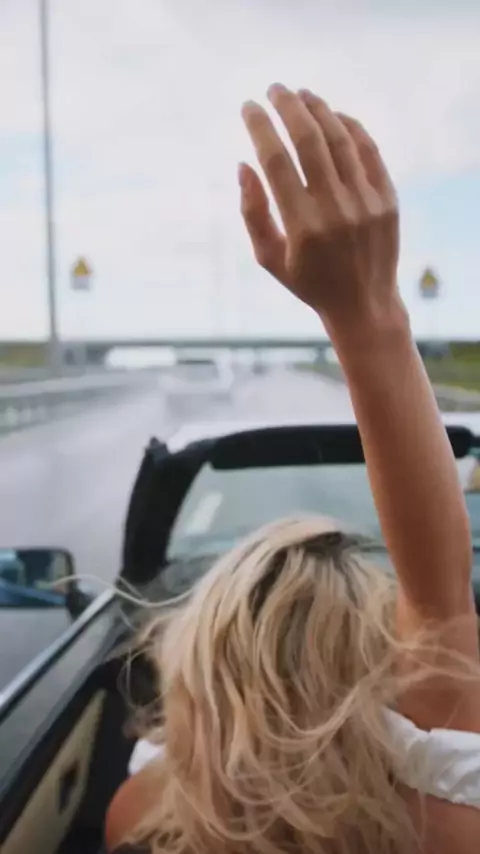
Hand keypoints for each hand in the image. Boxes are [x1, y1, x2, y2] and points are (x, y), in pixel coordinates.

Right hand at [239, 84, 400, 333]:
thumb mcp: (269, 258)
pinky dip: (350, 127)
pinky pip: (368, 151)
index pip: (276, 161)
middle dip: (288, 107)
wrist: (363, 303)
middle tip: (274, 89)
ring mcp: (365, 203)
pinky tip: (334, 115)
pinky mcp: (387, 200)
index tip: (248, 107)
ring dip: (319, 109)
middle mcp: (335, 210)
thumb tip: (243, 164)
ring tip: (302, 95)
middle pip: (309, 140)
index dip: (260, 128)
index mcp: (302, 226)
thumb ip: (252, 212)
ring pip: (340, 139)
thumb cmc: (309, 281)